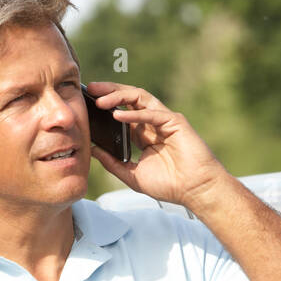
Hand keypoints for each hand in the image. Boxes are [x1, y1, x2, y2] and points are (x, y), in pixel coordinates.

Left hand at [85, 80, 228, 207]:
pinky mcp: (175, 122)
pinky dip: (134, 114)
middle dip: (109, 92)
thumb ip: (113, 162)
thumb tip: (92, 150)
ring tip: (99, 99)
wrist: (195, 190)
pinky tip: (117, 115)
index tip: (85, 104)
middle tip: (89, 89)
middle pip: (129, 100)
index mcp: (143, 134)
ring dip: (118, 95)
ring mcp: (164, 120)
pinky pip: (152, 113)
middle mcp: (153, 123)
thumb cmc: (169, 185)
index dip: (105, 106)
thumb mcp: (132, 175)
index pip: (121, 112)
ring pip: (139, 98)